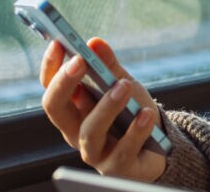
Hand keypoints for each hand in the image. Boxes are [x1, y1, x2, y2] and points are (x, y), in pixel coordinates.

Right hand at [40, 38, 166, 182]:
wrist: (158, 148)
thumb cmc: (132, 113)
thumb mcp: (123, 84)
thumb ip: (109, 66)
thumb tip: (94, 42)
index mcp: (72, 108)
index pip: (50, 86)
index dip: (51, 66)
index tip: (58, 43)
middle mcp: (75, 131)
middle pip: (55, 108)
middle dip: (65, 83)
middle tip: (81, 60)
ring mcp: (94, 152)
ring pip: (89, 131)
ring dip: (106, 106)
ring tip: (124, 86)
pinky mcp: (116, 167)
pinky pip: (122, 151)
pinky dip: (136, 130)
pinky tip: (146, 114)